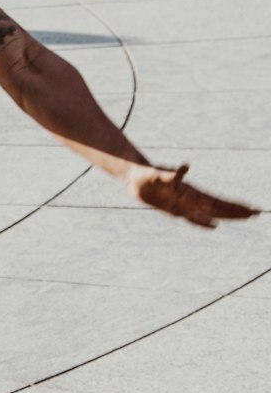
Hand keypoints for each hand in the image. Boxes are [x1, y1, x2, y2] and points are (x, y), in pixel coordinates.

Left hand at [126, 162, 260, 229]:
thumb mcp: (159, 175)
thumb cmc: (147, 175)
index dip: (234, 206)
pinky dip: (205, 223)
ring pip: (211, 213)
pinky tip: (214, 226)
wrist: (136, 176)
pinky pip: (194, 219)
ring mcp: (185, 204)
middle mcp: (192, 199)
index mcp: (192, 193)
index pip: (218, 202)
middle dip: (237, 211)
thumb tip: (185, 167)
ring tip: (244, 217)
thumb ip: (172, 174)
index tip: (251, 209)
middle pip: (219, 207)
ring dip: (227, 216)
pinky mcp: (176, 209)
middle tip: (257, 213)